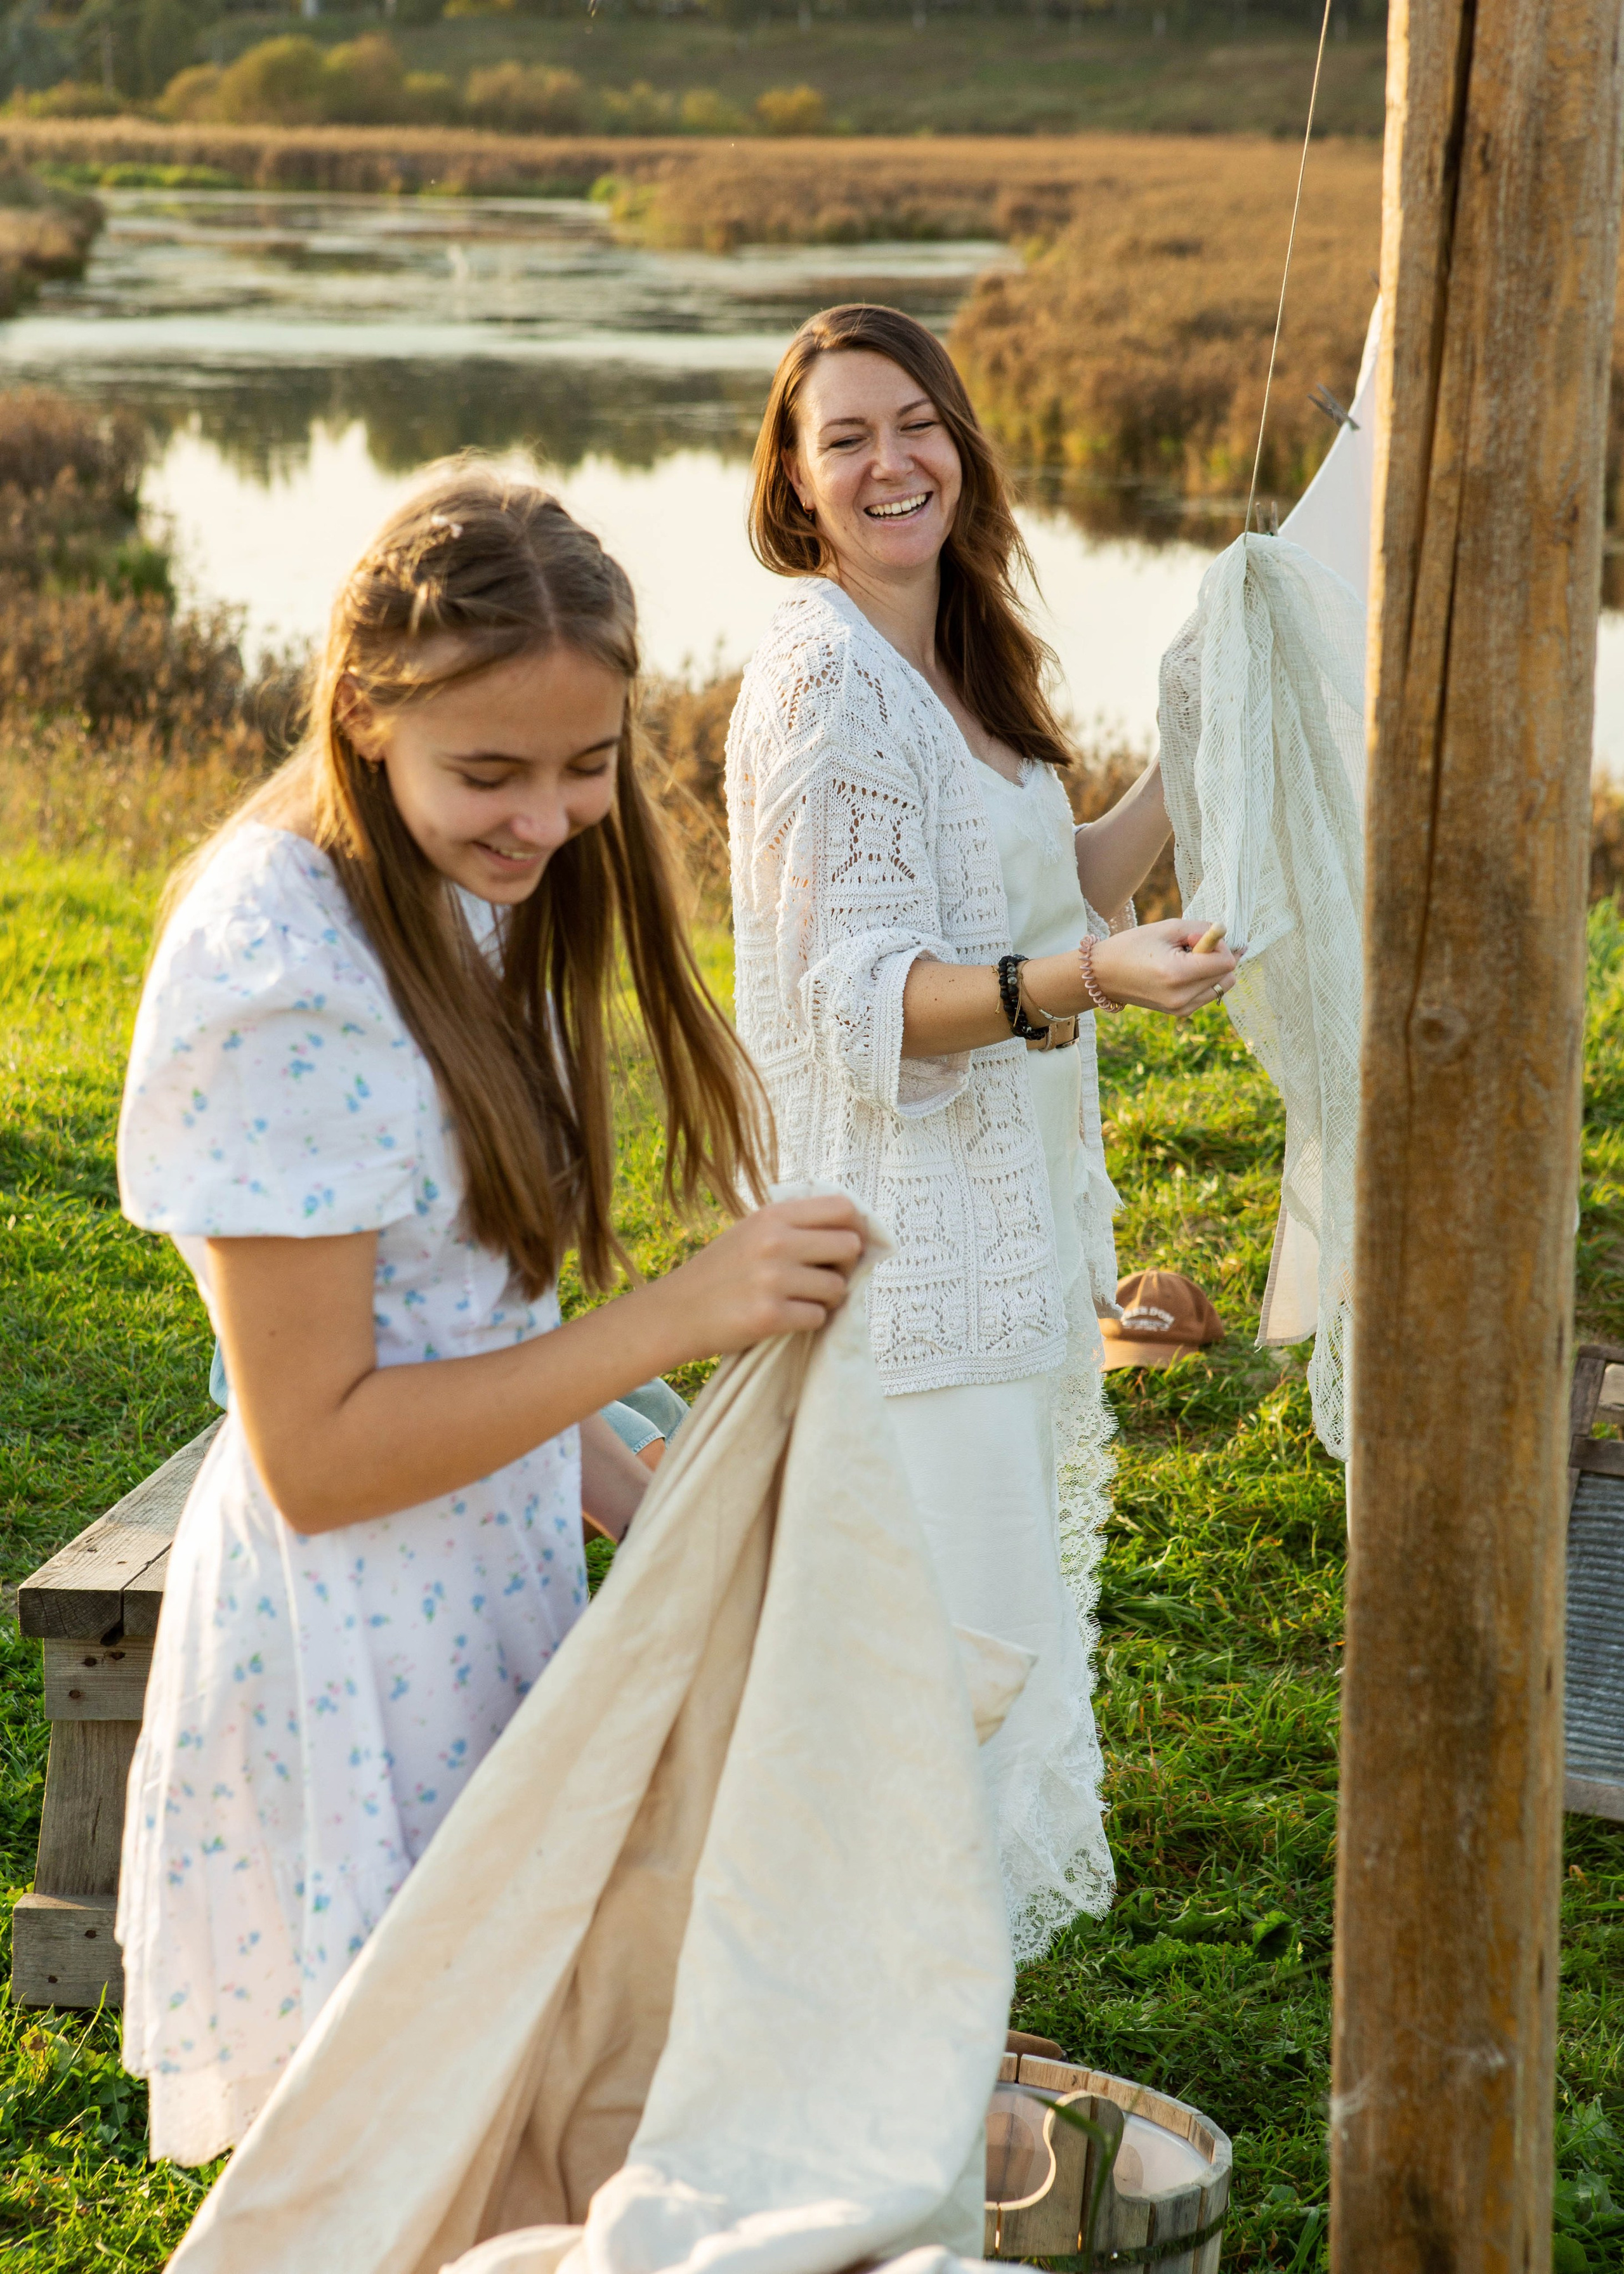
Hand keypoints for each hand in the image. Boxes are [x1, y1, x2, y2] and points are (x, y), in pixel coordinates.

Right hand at [650, 1195, 865, 1363]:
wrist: (677, 1312)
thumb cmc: (723, 1271)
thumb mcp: (753, 1231)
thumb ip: (796, 1225)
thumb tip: (855, 1230)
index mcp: (773, 1215)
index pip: (843, 1208)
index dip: (855, 1228)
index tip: (847, 1244)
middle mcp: (774, 1242)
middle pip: (849, 1246)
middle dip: (845, 1266)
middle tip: (823, 1276)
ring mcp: (772, 1279)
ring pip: (837, 1288)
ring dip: (826, 1299)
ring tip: (799, 1299)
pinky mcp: (769, 1315)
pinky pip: (818, 1318)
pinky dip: (808, 1321)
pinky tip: (786, 1317)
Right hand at [1091, 919, 1241, 1017]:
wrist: (1103, 975)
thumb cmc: (1133, 946)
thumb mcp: (1168, 928)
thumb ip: (1201, 929)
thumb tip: (1225, 937)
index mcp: (1177, 974)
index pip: (1226, 962)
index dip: (1219, 945)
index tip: (1196, 938)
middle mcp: (1181, 997)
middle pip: (1228, 976)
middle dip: (1218, 957)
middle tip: (1192, 947)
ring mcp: (1181, 1009)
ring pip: (1222, 986)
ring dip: (1213, 970)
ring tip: (1186, 960)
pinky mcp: (1180, 1013)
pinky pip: (1208, 994)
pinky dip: (1204, 980)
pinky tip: (1184, 971)